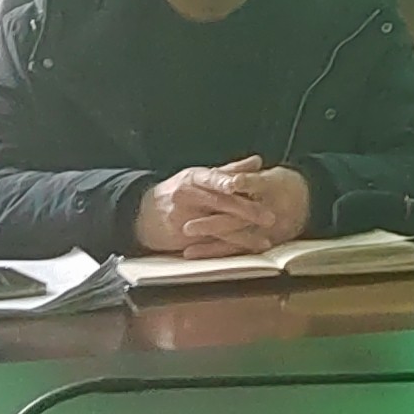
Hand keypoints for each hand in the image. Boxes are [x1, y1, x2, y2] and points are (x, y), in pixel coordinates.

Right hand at [141, 161, 311, 256]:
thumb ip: (230, 171)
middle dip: (246, 211)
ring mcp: (185, 219)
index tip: (242, 183)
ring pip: (218, 227)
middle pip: (220, 204)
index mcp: (194, 177)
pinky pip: (210, 244)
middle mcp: (188, 196)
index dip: (227, 180)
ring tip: (264, 241)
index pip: (213, 178)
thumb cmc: (178, 191)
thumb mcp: (200, 176)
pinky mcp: (184, 239)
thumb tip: (257, 162)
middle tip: (270, 216)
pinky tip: (247, 250)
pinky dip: (230, 248)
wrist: (143, 214)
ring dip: (243, 236)